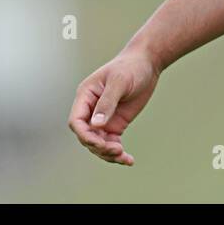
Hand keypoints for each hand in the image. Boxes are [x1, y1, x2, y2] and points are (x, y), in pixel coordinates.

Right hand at [67, 49, 159, 165]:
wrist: (147, 63)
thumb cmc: (131, 67)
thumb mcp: (119, 82)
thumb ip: (107, 103)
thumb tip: (96, 125)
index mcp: (86, 96)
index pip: (76, 121)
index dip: (84, 135)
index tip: (100, 143)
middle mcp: (91, 109)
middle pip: (86, 136)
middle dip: (99, 146)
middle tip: (117, 150)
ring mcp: (103, 118)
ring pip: (98, 143)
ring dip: (108, 153)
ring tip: (124, 157)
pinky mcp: (115, 124)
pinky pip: (111, 143)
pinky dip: (118, 153)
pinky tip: (129, 160)